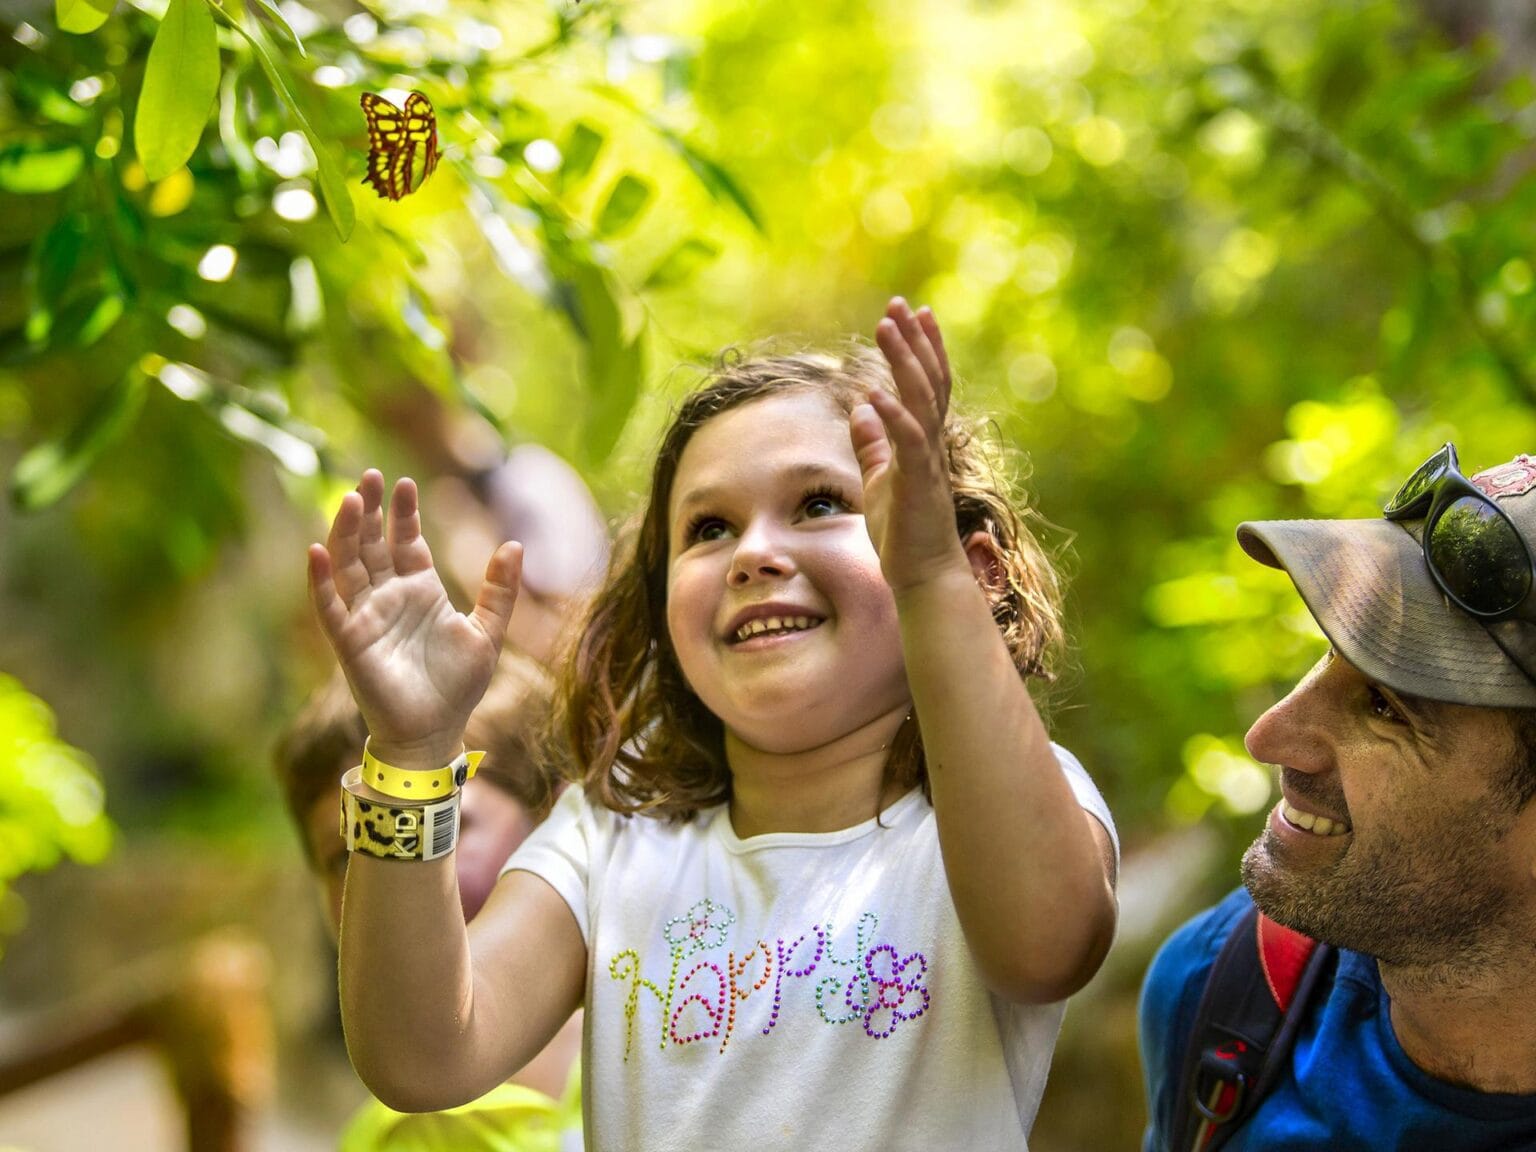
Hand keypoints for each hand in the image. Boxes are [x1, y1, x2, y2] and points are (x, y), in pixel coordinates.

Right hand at [307, 470, 521, 764]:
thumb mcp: (489, 632)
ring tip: (352, 500)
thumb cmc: (458, 687)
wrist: (434, 733)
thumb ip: (500, 590)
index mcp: (421, 591)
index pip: (406, 541)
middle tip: (370, 475)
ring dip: (347, 533)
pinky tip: (316, 551)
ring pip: (349, 565)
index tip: (405, 482)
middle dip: (371, 510)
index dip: (403, 513)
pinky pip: (328, 606)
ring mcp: (366, 616)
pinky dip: (321, 579)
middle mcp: (389, 597)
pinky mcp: (349, 641)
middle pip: (373, 544)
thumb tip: (515, 544)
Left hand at [851, 298, 969, 594]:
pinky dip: (893, 416)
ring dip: (904, 362)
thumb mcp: (881, 480)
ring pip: (920, 400)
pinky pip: (908, 442)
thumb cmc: (903, 534)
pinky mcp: (919, 483)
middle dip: (914, 340)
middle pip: (927, 381)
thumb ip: (873, 445)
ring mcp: (927, 462)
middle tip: (899, 304)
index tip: (912, 313)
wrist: (923, 576)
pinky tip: (875, 394)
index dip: (921, 347)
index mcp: (923, 442)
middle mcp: (931, 444)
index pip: (927, 384)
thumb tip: (860, 409)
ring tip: (887, 327)